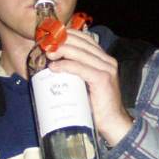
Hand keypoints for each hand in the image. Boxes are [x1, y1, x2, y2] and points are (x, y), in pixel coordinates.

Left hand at [45, 28, 133, 145]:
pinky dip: (66, 66)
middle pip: (82, 43)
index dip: (68, 35)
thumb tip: (54, 66)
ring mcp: (107, 69)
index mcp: (104, 59)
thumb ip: (77, 73)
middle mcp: (108, 61)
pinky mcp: (102, 79)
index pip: (85, 39)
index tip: (52, 37)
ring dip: (61, 50)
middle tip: (46, 44)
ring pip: (80, 53)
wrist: (113, 123)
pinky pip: (80, 68)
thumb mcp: (87, 84)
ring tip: (48, 54)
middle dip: (62, 41)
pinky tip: (54, 67)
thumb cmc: (97, 105)